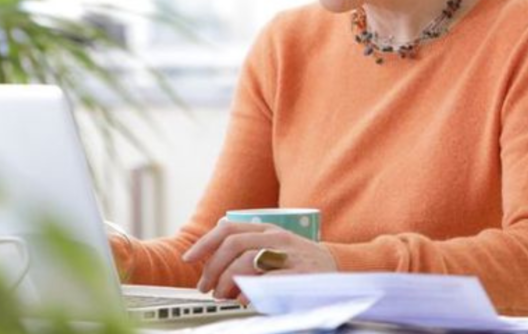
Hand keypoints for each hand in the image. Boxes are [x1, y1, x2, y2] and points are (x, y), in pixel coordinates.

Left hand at [181, 218, 336, 302]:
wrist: (339, 268)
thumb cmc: (298, 261)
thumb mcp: (273, 247)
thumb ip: (247, 250)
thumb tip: (212, 268)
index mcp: (267, 229)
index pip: (229, 229)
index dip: (205, 243)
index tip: (189, 259)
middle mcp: (277, 237)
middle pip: (234, 244)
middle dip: (213, 267)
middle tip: (205, 287)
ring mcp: (290, 255)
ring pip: (248, 260)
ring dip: (227, 279)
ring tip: (222, 296)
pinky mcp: (301, 274)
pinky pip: (270, 280)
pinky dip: (251, 289)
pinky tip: (242, 299)